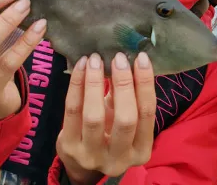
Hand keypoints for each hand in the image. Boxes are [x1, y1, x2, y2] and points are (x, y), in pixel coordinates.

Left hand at [56, 52, 156, 182]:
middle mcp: (119, 159)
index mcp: (141, 151)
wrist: (81, 159)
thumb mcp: (124, 117)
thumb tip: (128, 60)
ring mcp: (92, 156)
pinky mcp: (69, 148)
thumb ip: (128, 96)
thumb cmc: (110, 131)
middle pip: (125, 119)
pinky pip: (72, 111)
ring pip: (94, 116)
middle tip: (119, 58)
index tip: (141, 58)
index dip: (145, 84)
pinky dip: (76, 85)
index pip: (147, 114)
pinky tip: (80, 67)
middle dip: (123, 84)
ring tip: (95, 59)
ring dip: (95, 83)